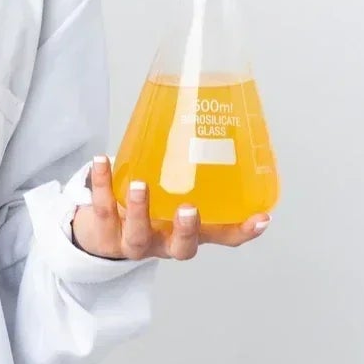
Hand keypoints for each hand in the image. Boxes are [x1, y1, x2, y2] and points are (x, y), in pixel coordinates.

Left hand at [69, 155, 270, 260]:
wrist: (103, 233)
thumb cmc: (151, 206)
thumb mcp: (177, 193)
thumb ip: (196, 169)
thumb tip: (216, 115)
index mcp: (190, 232)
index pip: (224, 237)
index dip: (244, 231)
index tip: (262, 218)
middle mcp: (165, 243)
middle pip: (181, 248)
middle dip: (186, 230)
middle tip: (190, 208)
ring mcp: (134, 242)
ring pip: (138, 234)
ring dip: (140, 210)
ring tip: (140, 184)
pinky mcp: (106, 233)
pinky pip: (103, 209)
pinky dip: (102, 183)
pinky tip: (102, 160)